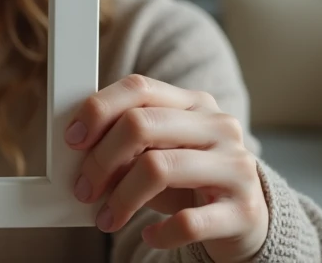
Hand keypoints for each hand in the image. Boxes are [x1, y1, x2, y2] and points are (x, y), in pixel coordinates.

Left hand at [66, 75, 267, 262]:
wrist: (248, 218)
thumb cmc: (190, 181)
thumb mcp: (160, 151)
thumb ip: (127, 143)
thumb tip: (79, 151)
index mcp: (194, 104)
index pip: (139, 88)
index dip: (98, 110)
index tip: (73, 140)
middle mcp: (219, 127)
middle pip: (141, 125)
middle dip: (101, 160)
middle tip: (83, 189)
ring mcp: (235, 166)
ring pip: (158, 169)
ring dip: (121, 198)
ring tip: (107, 219)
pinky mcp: (243, 210)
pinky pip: (188, 222)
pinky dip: (159, 232)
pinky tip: (150, 235)